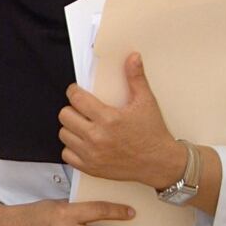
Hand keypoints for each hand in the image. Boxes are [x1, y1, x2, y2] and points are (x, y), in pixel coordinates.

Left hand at [58, 53, 185, 188]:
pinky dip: (72, 148)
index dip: (74, 91)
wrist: (161, 163)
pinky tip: (83, 142)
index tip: (77, 91)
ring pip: (64, 134)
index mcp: (108, 118)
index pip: (76, 98)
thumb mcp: (146, 102)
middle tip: (81, 109)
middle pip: (65, 115)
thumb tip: (133, 57)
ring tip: (83, 125)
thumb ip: (136, 78)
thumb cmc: (153, 133)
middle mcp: (97, 137)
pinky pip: (67, 155)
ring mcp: (92, 154)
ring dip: (71, 128)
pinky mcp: (91, 168)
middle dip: (72, 109)